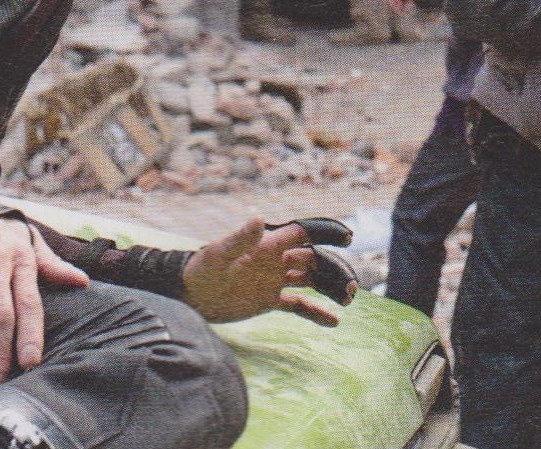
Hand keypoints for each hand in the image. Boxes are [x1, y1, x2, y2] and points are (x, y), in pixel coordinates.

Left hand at [183, 217, 340, 326]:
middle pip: (314, 260)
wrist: (189, 296)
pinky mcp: (269, 300)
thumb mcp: (219, 255)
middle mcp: (276, 260)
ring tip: (347, 301)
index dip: (326, 232)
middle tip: (350, 288)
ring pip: (311, 280)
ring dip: (330, 288)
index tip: (348, 237)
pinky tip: (333, 322)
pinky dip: (315, 312)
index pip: (303, 234)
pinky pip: (298, 305)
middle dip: (334, 270)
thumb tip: (258, 218)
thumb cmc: (201, 270)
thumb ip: (240, 239)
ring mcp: (274, 280)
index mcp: (268, 245)